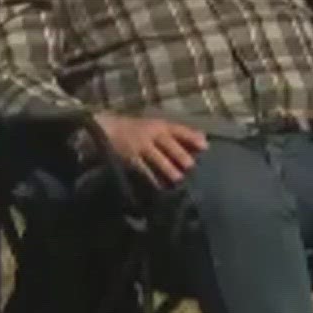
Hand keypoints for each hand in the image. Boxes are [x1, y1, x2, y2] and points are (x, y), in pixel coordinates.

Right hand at [87, 112, 207, 187]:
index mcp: (160, 125)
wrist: (108, 129)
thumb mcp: (157, 126)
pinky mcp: (131, 158)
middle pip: (169, 145)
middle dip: (180, 155)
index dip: (192, 137)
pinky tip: (159, 187)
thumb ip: (179, 133)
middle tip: (191, 166)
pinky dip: (151, 178)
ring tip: (178, 179)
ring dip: (168, 169)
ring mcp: (140, 146)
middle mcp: (151, 134)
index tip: (205, 146)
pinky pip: (143, 170)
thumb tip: (204, 139)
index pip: (179, 130)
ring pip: (157, 158)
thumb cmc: (138, 129)